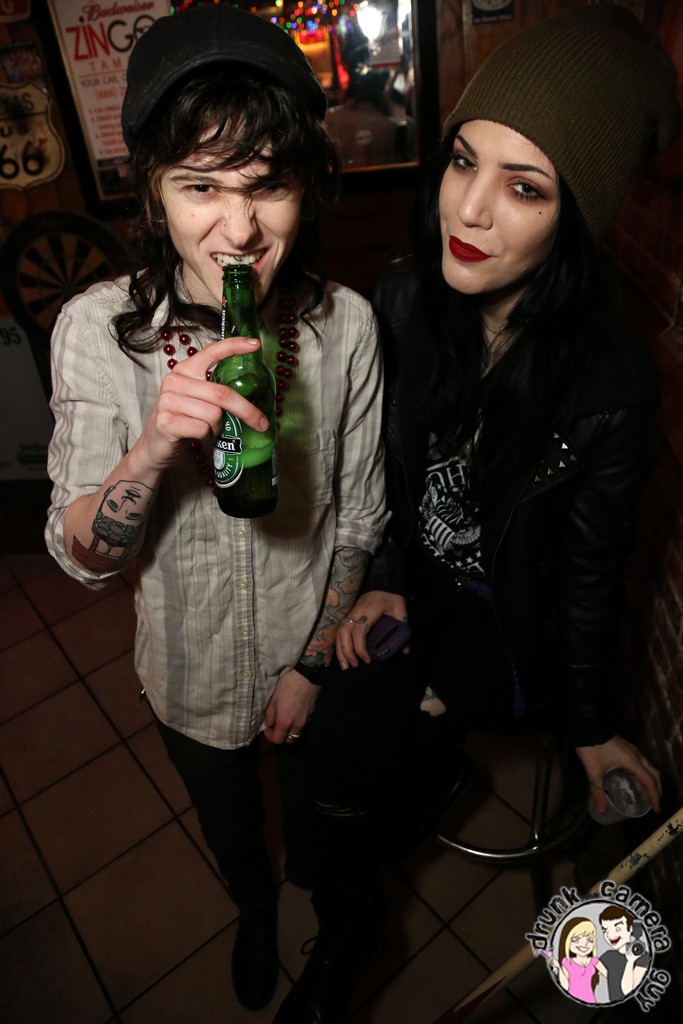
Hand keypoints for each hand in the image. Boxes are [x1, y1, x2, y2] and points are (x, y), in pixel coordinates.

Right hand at [135, 336, 269, 470]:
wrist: (155, 446)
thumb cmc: (183, 421)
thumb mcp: (197, 400)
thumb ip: (214, 392)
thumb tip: (251, 396)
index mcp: (186, 370)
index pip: (212, 351)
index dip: (235, 346)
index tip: (256, 344)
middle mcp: (175, 380)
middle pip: (222, 394)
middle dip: (247, 411)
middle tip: (261, 424)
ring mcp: (168, 400)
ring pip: (214, 414)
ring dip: (218, 428)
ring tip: (208, 430)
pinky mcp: (166, 421)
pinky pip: (203, 429)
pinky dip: (206, 436)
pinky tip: (196, 436)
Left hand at [262, 668, 319, 744]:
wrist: (307, 675)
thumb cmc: (287, 685)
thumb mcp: (274, 699)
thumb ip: (270, 715)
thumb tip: (269, 724)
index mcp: (285, 722)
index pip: (278, 740)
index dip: (270, 737)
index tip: (267, 728)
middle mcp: (297, 725)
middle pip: (289, 739)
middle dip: (282, 736)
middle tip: (277, 725)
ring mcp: (306, 719)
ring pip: (297, 732)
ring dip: (290, 730)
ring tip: (286, 718)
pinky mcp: (312, 713)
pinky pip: (304, 723)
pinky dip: (298, 722)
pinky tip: (295, 711)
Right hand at [336, 590, 408, 668]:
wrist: (382, 584)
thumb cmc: (391, 598)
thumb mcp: (400, 611)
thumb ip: (402, 629)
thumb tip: (405, 651)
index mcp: (369, 611)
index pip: (359, 631)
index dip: (360, 647)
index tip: (367, 659)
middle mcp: (356, 613)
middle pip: (344, 633)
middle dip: (347, 651)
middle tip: (355, 665)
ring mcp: (351, 614)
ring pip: (339, 633)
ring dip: (340, 650)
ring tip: (346, 666)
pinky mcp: (349, 617)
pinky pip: (340, 632)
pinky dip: (339, 645)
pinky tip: (343, 657)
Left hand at [576, 736, 660, 813]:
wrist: (586, 727)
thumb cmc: (592, 748)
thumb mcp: (593, 772)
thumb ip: (598, 792)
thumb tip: (601, 811)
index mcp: (632, 761)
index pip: (649, 781)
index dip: (654, 796)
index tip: (656, 809)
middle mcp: (636, 755)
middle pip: (654, 773)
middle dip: (656, 789)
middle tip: (653, 804)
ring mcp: (632, 750)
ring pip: (647, 767)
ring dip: (649, 781)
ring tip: (644, 795)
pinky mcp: (626, 748)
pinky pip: (640, 763)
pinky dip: (642, 774)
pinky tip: (633, 781)